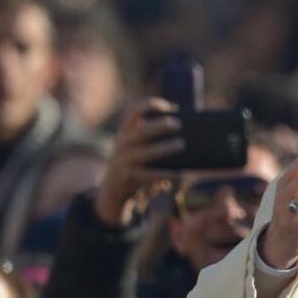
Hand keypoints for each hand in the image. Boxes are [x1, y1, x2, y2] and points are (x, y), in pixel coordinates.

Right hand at [94, 98, 182, 226]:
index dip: (149, 106)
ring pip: (144, 154)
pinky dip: (164, 174)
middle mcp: (122, 144)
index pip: (134, 112)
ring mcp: (123, 162)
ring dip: (163, 148)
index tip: (167, 107)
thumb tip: (185, 135)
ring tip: (181, 145)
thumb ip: (154, 140)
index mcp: (125, 132)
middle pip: (140, 132)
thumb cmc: (134, 166)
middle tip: (178, 124)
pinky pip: (148, 175)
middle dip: (158, 126)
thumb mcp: (138, 149)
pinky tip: (179, 174)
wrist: (111, 192)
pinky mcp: (127, 178)